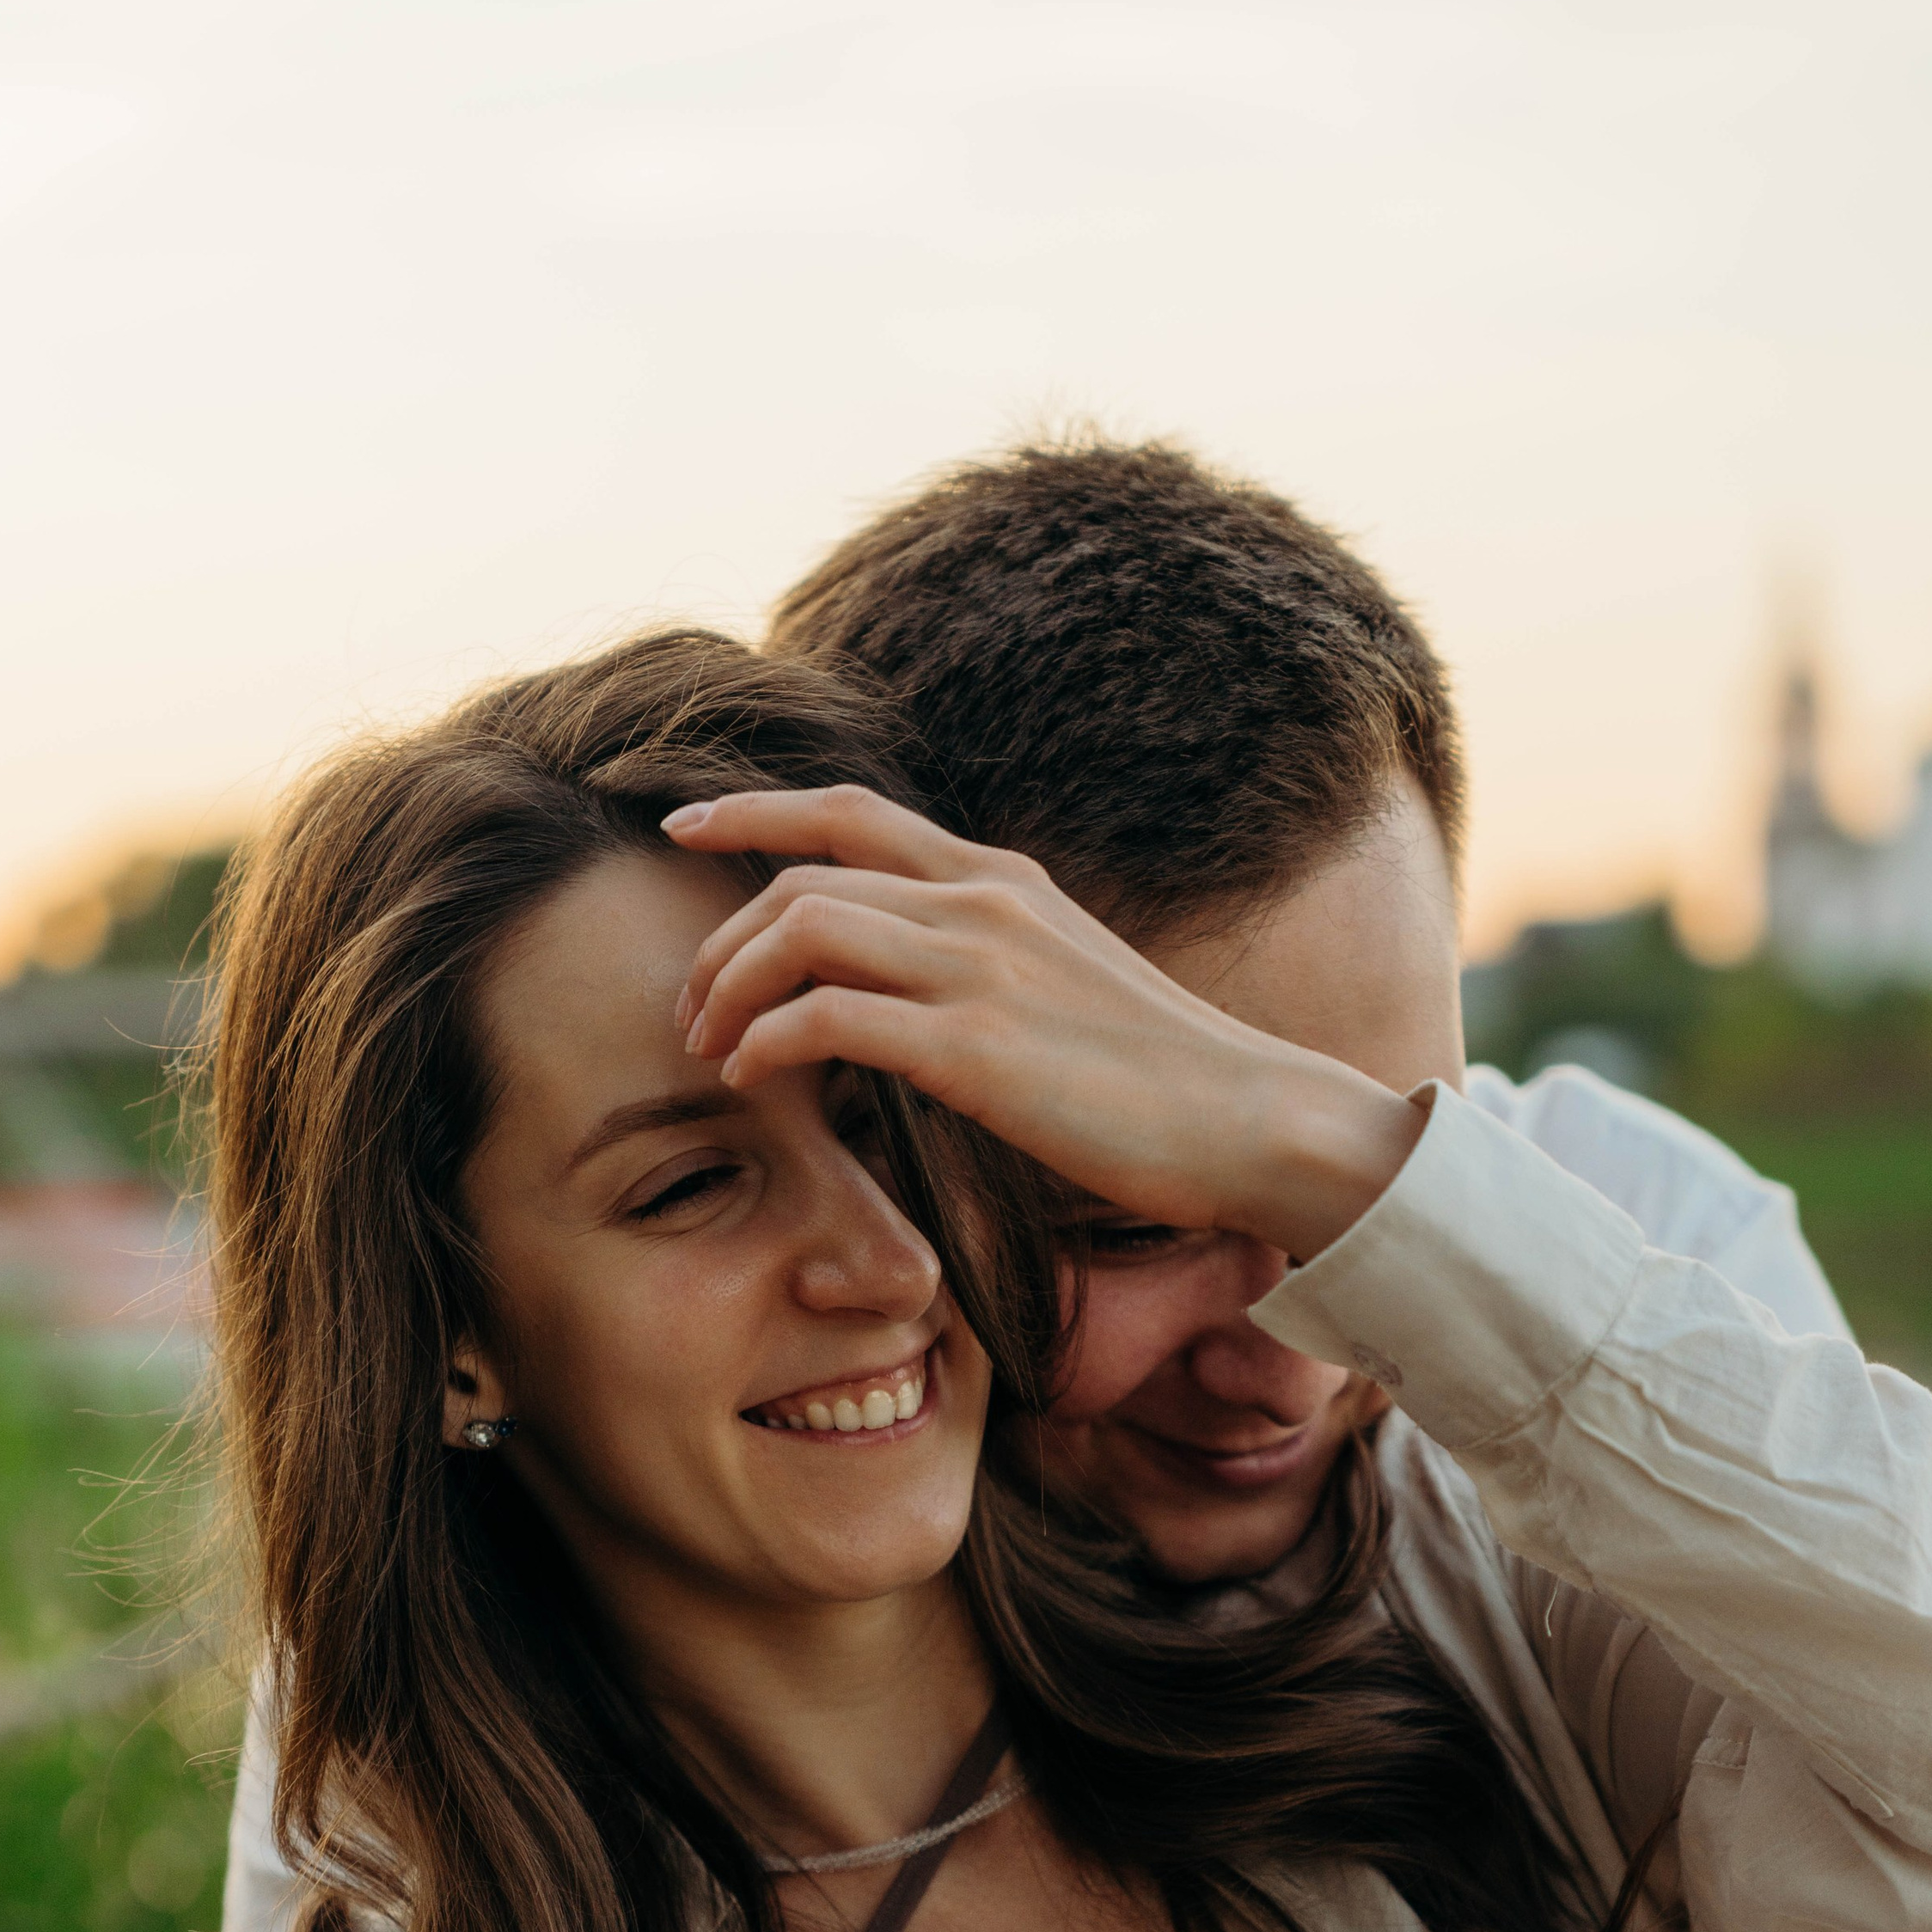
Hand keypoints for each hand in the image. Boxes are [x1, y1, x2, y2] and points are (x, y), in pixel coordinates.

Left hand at [664, 788, 1423, 1262]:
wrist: (1251, 1119)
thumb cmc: (1162, 1078)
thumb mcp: (1066, 984)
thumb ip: (986, 964)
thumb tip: (912, 996)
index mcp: (1001, 882)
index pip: (848, 814)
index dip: (750, 812)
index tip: (680, 829)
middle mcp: (982, 905)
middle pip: (801, 877)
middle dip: (720, 939)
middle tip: (690, 1007)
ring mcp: (979, 969)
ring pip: (800, 930)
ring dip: (730, 987)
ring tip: (710, 1047)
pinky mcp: (976, 1048)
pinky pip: (828, 1015)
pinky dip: (769, 1041)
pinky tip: (757, 1077)